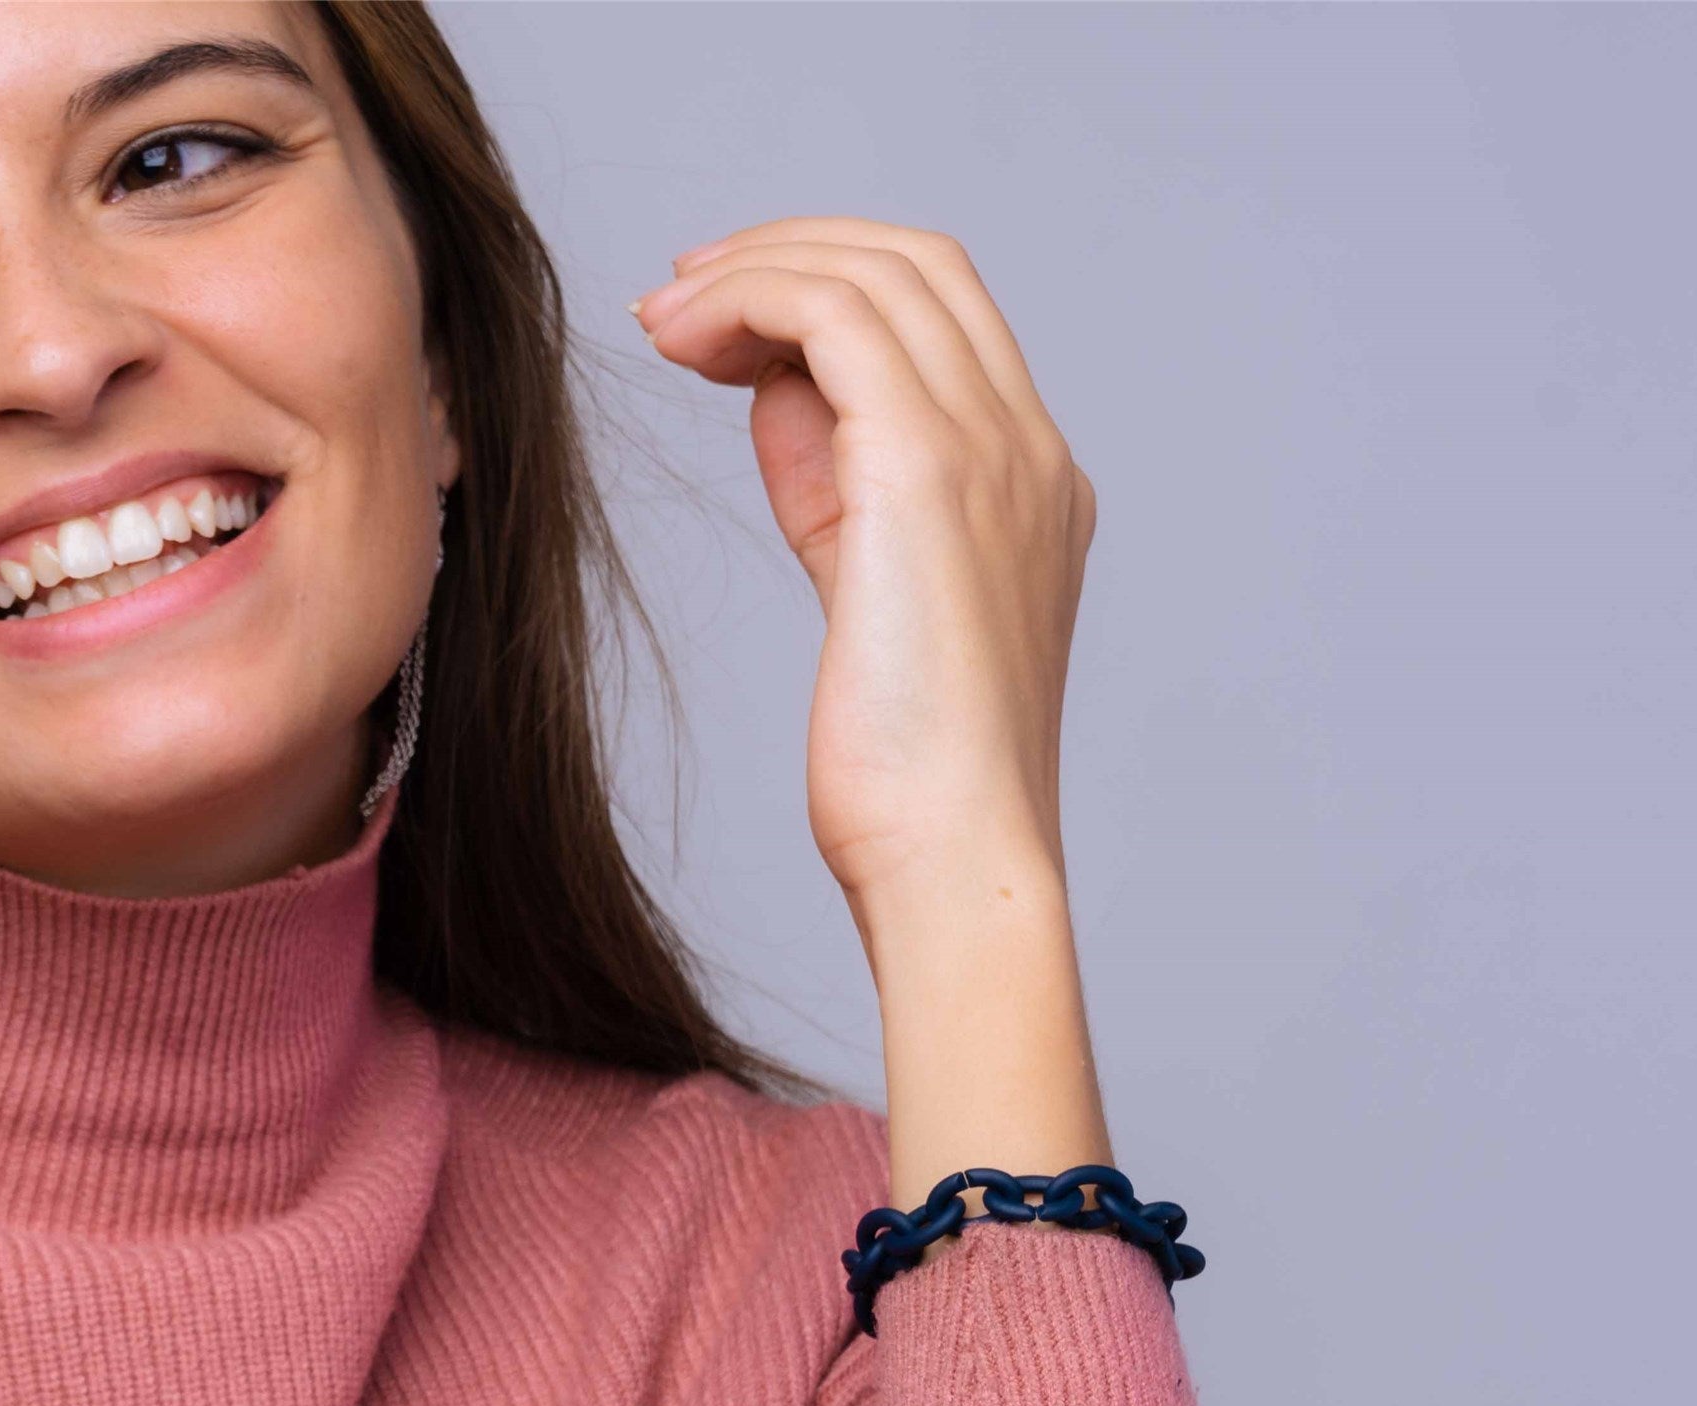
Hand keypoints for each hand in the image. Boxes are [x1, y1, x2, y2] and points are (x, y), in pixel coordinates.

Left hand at [630, 217, 1095, 916]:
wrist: (954, 858)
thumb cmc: (907, 778)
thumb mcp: (864, 598)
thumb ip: (833, 489)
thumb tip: (773, 390)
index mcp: (1032, 486)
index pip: (943, 321)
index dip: (828, 292)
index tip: (725, 327)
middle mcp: (1029, 453)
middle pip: (917, 267)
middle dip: (787, 255)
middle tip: (679, 296)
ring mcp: (993, 453)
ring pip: (874, 272)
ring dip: (750, 273)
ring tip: (663, 322)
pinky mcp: (929, 469)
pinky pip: (832, 315)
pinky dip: (747, 300)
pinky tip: (680, 343)